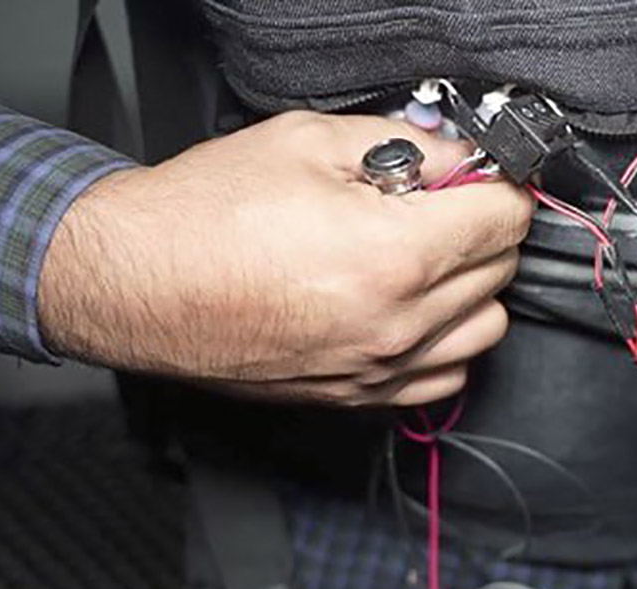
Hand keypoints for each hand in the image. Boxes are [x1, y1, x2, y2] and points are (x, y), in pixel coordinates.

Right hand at [38, 111, 531, 405]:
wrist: (132, 283)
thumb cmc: (202, 216)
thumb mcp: (308, 144)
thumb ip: (404, 145)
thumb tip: (457, 157)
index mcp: (393, 255)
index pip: (504, 219)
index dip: (497, 185)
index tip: (479, 176)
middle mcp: (397, 322)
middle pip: (500, 270)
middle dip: (481, 228)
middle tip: (440, 204)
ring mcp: (379, 367)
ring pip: (486, 327)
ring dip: (472, 287)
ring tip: (427, 258)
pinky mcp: (358, 396)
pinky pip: (446, 374)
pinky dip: (446, 341)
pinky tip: (411, 309)